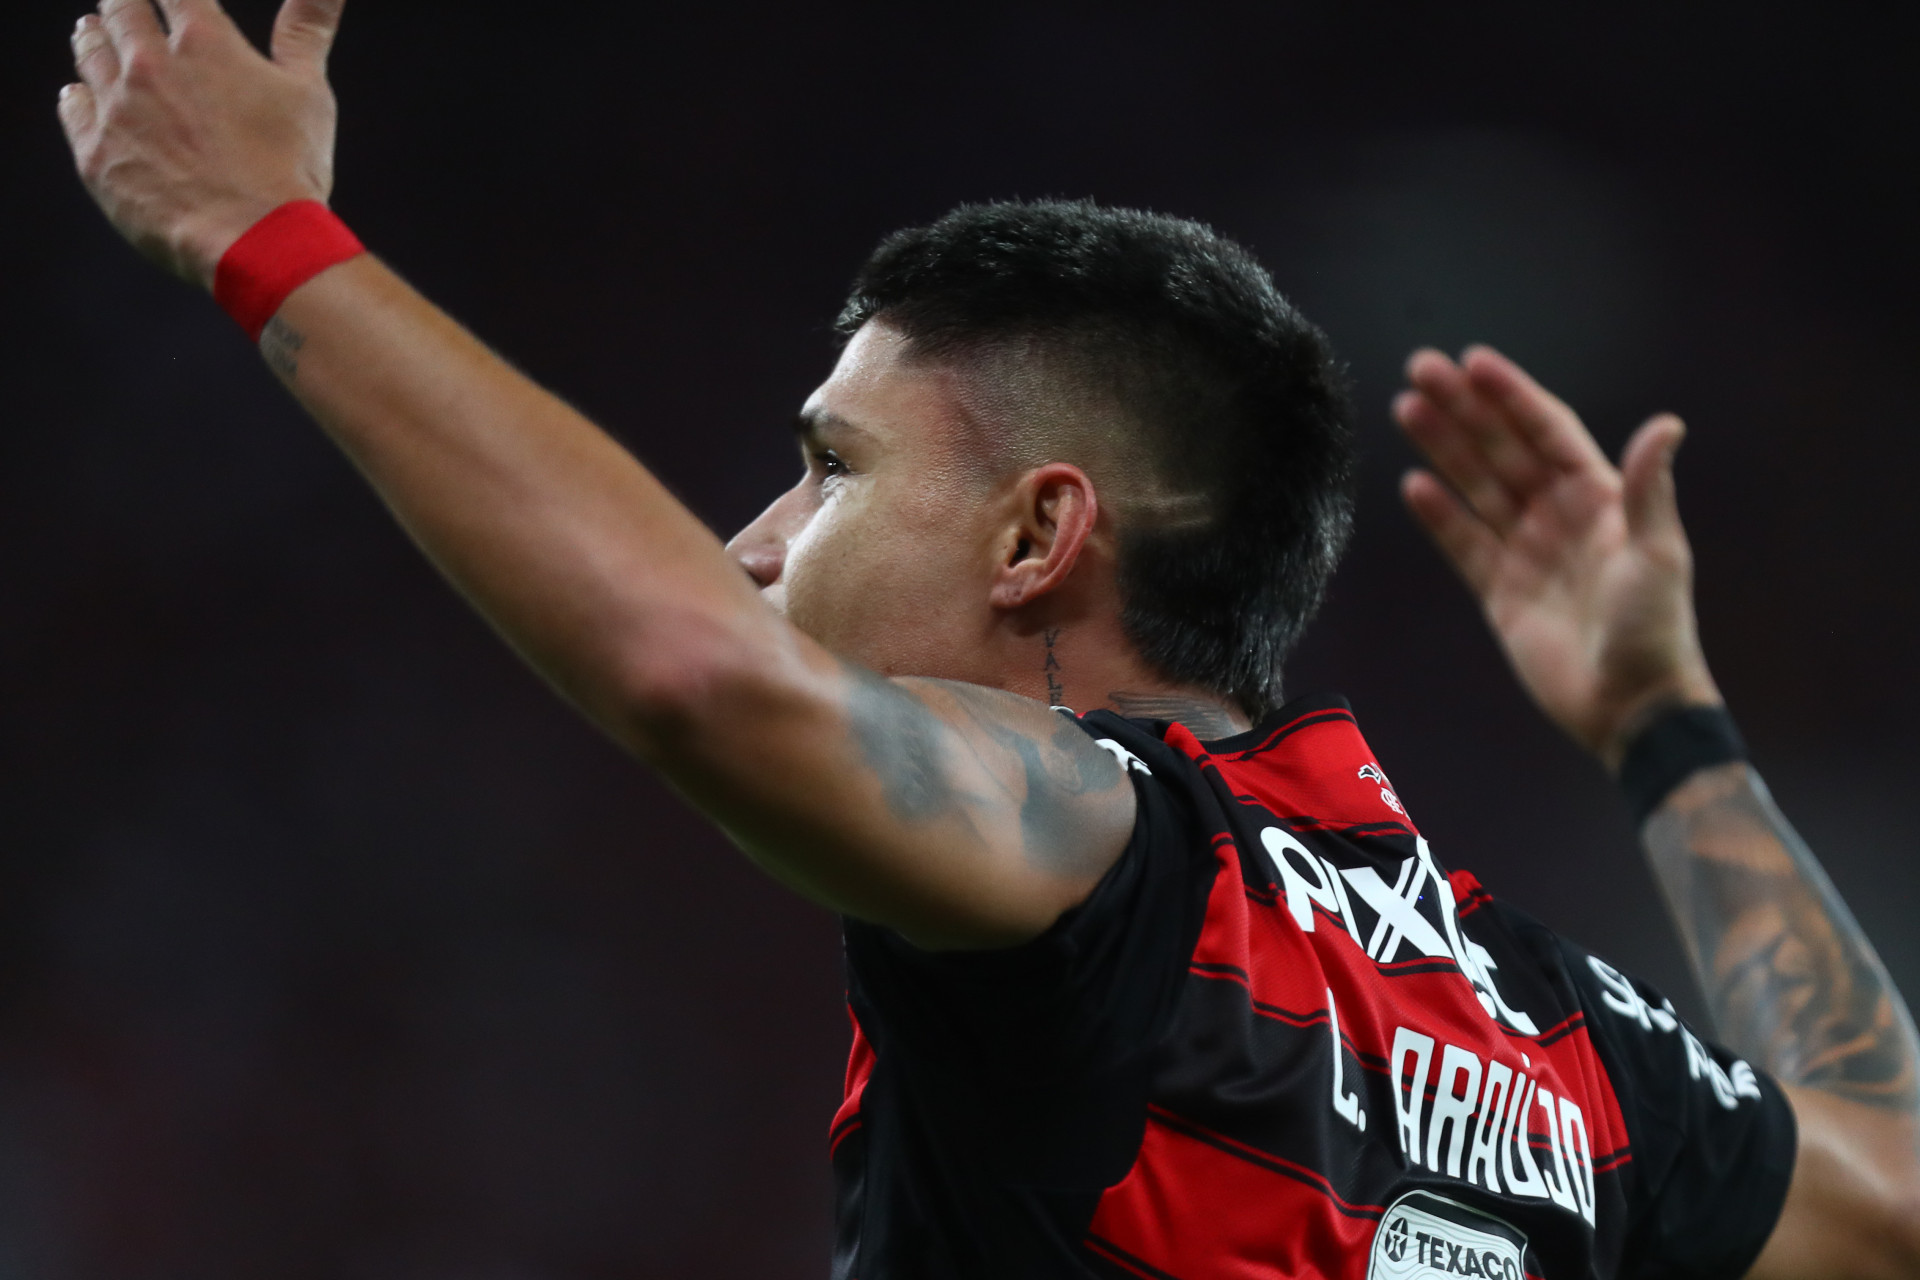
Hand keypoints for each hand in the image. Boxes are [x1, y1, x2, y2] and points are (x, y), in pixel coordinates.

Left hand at [57, 0, 344, 289]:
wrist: (256, 241)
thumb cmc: (291, 167)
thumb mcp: (308, 91)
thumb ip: (308, 29)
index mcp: (203, 42)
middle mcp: (149, 66)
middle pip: (120, 11)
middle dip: (123, 5)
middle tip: (122, 6)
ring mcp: (117, 110)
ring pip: (90, 53)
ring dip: (93, 38)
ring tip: (94, 33)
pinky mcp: (97, 153)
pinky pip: (74, 107)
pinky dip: (79, 94)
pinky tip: (83, 93)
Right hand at [1394, 346, 1721, 770]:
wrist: (1629, 705)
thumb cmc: (1654, 628)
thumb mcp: (1658, 553)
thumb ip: (1650, 488)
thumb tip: (1668, 424)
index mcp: (1599, 497)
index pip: (1546, 431)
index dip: (1511, 396)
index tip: (1473, 362)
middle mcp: (1558, 515)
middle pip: (1501, 449)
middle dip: (1462, 409)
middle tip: (1421, 369)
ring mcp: (1525, 551)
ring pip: (1475, 486)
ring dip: (1442, 448)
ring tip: (1405, 408)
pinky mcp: (1499, 591)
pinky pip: (1463, 543)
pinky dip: (1438, 514)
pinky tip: (1413, 483)